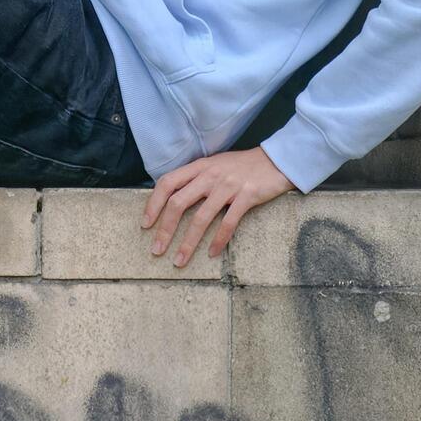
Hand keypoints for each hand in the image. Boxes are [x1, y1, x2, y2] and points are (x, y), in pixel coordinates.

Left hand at [142, 147, 294, 266]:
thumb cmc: (241, 166)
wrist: (275, 160)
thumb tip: (173, 199)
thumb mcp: (214, 166)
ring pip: (201, 217)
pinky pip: (228, 222)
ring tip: (180, 260)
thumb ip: (195, 178)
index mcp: (198, 167)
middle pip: (178, 203)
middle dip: (165, 229)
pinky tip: (212, 253)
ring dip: (188, 242)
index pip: (167, 183)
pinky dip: (218, 240)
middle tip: (157, 250)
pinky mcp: (247, 196)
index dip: (153, 203)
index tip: (145, 225)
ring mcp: (228, 186)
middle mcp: (209, 175)